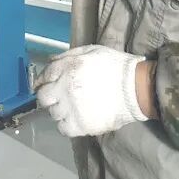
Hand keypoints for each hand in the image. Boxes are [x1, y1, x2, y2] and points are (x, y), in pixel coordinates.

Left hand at [35, 45, 150, 136]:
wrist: (135, 88)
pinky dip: (67, 124)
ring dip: (60, 110)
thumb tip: (50, 61)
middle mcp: (65, 87)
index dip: (44, 80)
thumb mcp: (92, 50)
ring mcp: (71, 108)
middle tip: (59, 96)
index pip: (45, 75)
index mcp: (69, 67)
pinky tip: (76, 118)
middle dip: (49, 96)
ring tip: (73, 107)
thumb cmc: (115, 66)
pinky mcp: (79, 126)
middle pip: (43, 97)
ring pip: (53, 113)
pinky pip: (62, 128)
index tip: (47, 84)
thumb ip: (68, 55)